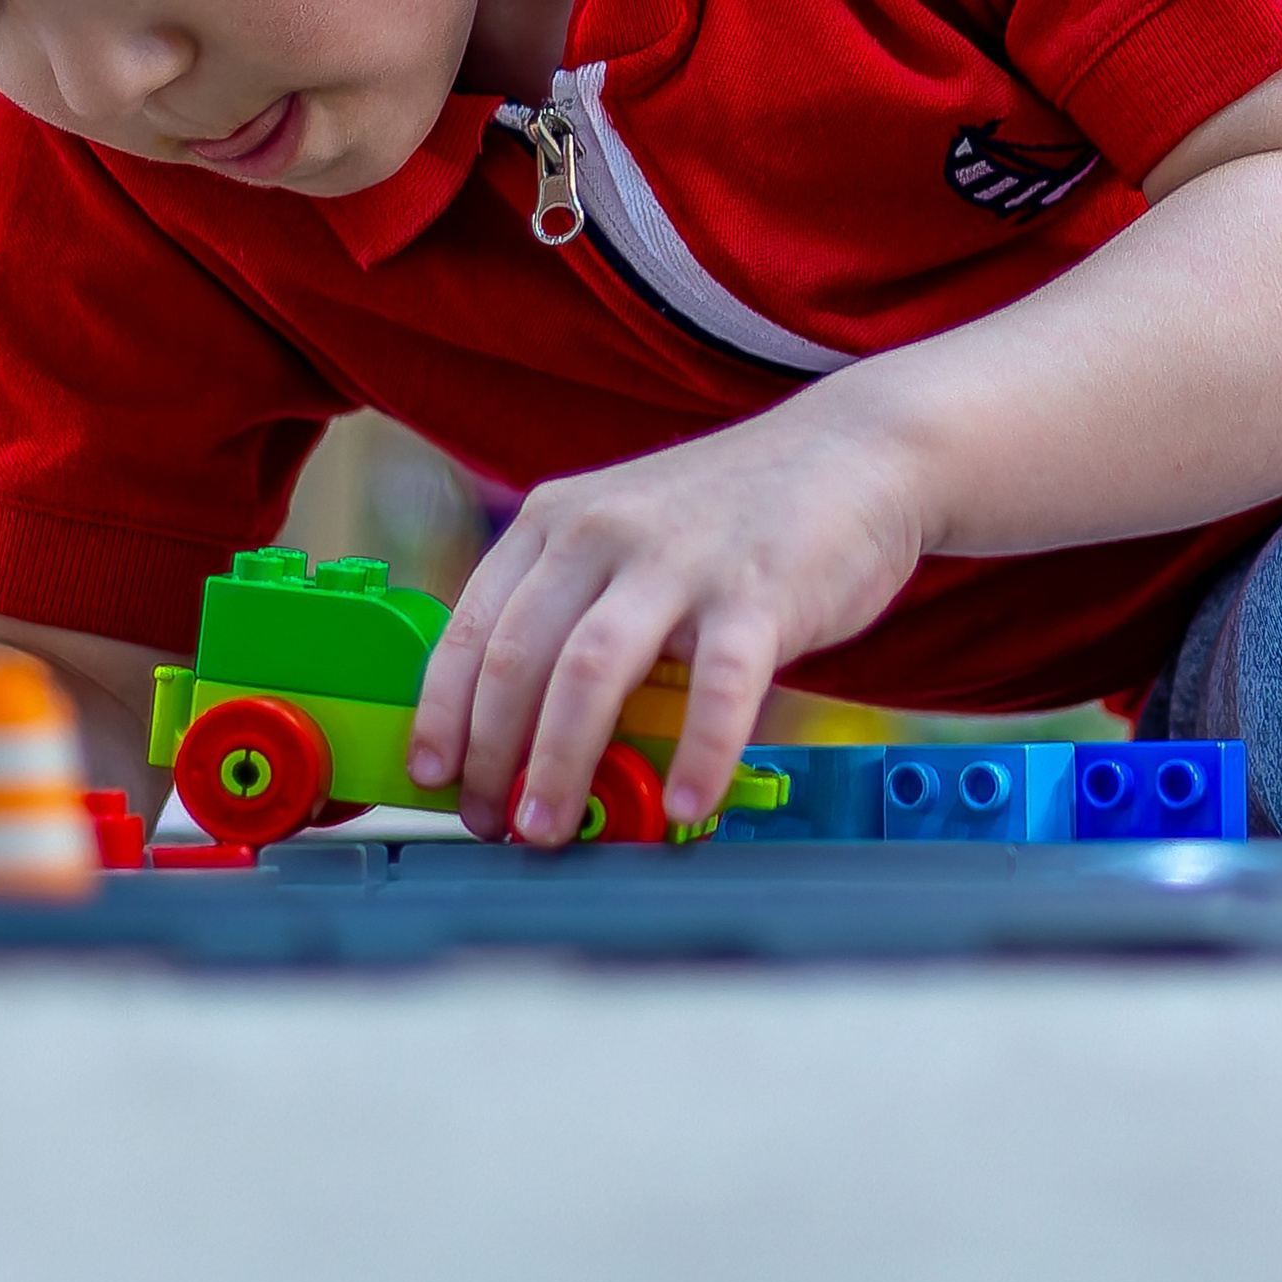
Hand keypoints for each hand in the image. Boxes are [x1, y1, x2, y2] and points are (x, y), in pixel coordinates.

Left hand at [405, 401, 922, 842]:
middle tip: (489, 822)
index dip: (443, 712)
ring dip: (559, 764)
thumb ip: (573, 610)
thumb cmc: (727, 517)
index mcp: (555, 520)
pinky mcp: (758, 592)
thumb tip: (519, 731)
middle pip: (517, 657)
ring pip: (589, 672)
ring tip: (548, 830)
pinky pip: (718, 687)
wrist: (850, 452)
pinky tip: (686, 805)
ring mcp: (679, 560)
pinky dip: (697, 754)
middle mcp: (602, 531)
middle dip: (491, 755)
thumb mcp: (624, 537)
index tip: (432, 775)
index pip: (471, 626)